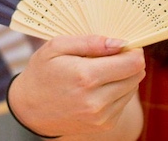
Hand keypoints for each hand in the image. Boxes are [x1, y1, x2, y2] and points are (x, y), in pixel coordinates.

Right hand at [8, 35, 144, 138]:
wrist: (30, 109)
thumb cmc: (42, 72)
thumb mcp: (56, 47)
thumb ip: (89, 42)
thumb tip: (119, 43)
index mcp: (85, 76)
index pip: (132, 63)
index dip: (133, 50)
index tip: (123, 45)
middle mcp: (97, 100)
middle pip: (137, 75)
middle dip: (128, 61)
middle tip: (110, 56)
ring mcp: (102, 116)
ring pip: (132, 88)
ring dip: (123, 76)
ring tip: (99, 72)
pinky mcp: (104, 124)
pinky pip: (123, 101)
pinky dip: (116, 90)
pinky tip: (97, 87)